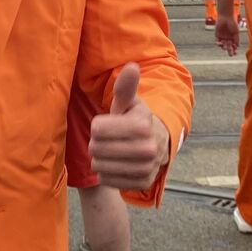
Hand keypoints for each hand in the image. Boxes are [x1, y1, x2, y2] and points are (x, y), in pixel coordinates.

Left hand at [89, 64, 170, 189]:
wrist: (156, 144)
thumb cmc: (133, 119)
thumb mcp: (128, 102)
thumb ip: (125, 87)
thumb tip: (131, 67)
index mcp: (143, 125)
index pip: (96, 129)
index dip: (97, 126)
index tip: (107, 123)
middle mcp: (148, 149)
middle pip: (96, 149)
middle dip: (97, 142)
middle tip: (108, 139)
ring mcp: (146, 168)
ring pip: (99, 166)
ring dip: (100, 158)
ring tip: (112, 151)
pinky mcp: (142, 184)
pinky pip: (106, 180)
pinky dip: (107, 173)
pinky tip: (117, 164)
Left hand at [215, 15, 239, 55]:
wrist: (226, 17)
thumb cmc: (232, 24)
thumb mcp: (236, 32)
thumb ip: (236, 39)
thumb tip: (237, 46)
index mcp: (233, 39)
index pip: (234, 46)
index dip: (234, 50)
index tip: (236, 53)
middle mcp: (228, 39)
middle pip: (228, 47)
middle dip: (230, 51)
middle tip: (231, 55)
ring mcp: (222, 38)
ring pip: (223, 45)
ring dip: (224, 47)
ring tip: (226, 47)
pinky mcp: (217, 35)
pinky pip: (217, 41)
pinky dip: (218, 44)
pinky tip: (220, 44)